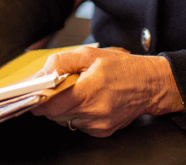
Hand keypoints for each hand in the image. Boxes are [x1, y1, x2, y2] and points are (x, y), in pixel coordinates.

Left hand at [29, 46, 182, 136]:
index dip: (40, 100)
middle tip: (58, 88)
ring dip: (65, 109)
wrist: (150, 84)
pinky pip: (80, 126)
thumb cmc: (123, 68)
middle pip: (55, 115)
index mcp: (88, 91)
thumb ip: (62, 61)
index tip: (35, 94)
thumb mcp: (90, 54)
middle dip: (52, 102)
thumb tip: (42, 73)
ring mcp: (98, 124)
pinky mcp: (103, 132)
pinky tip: (90, 102)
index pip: (51, 106)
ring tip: (79, 93)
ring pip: (66, 121)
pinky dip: (79, 115)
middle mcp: (93, 112)